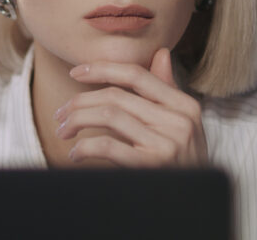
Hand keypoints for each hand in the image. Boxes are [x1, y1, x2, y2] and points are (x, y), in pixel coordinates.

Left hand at [53, 48, 207, 167]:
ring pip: (108, 115)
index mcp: (185, 106)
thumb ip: (167, 93)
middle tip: (61, 114)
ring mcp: (167, 143)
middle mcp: (179, 121)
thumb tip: (161, 54)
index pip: (137, 76)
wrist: (195, 202)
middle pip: (116, 96)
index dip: (103, 69)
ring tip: (64, 131)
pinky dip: (85, 147)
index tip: (76, 72)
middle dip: (80, 101)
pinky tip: (76, 154)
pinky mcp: (153, 165)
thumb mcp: (182, 127)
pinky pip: (108, 145)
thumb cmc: (185, 164)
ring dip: (77, 120)